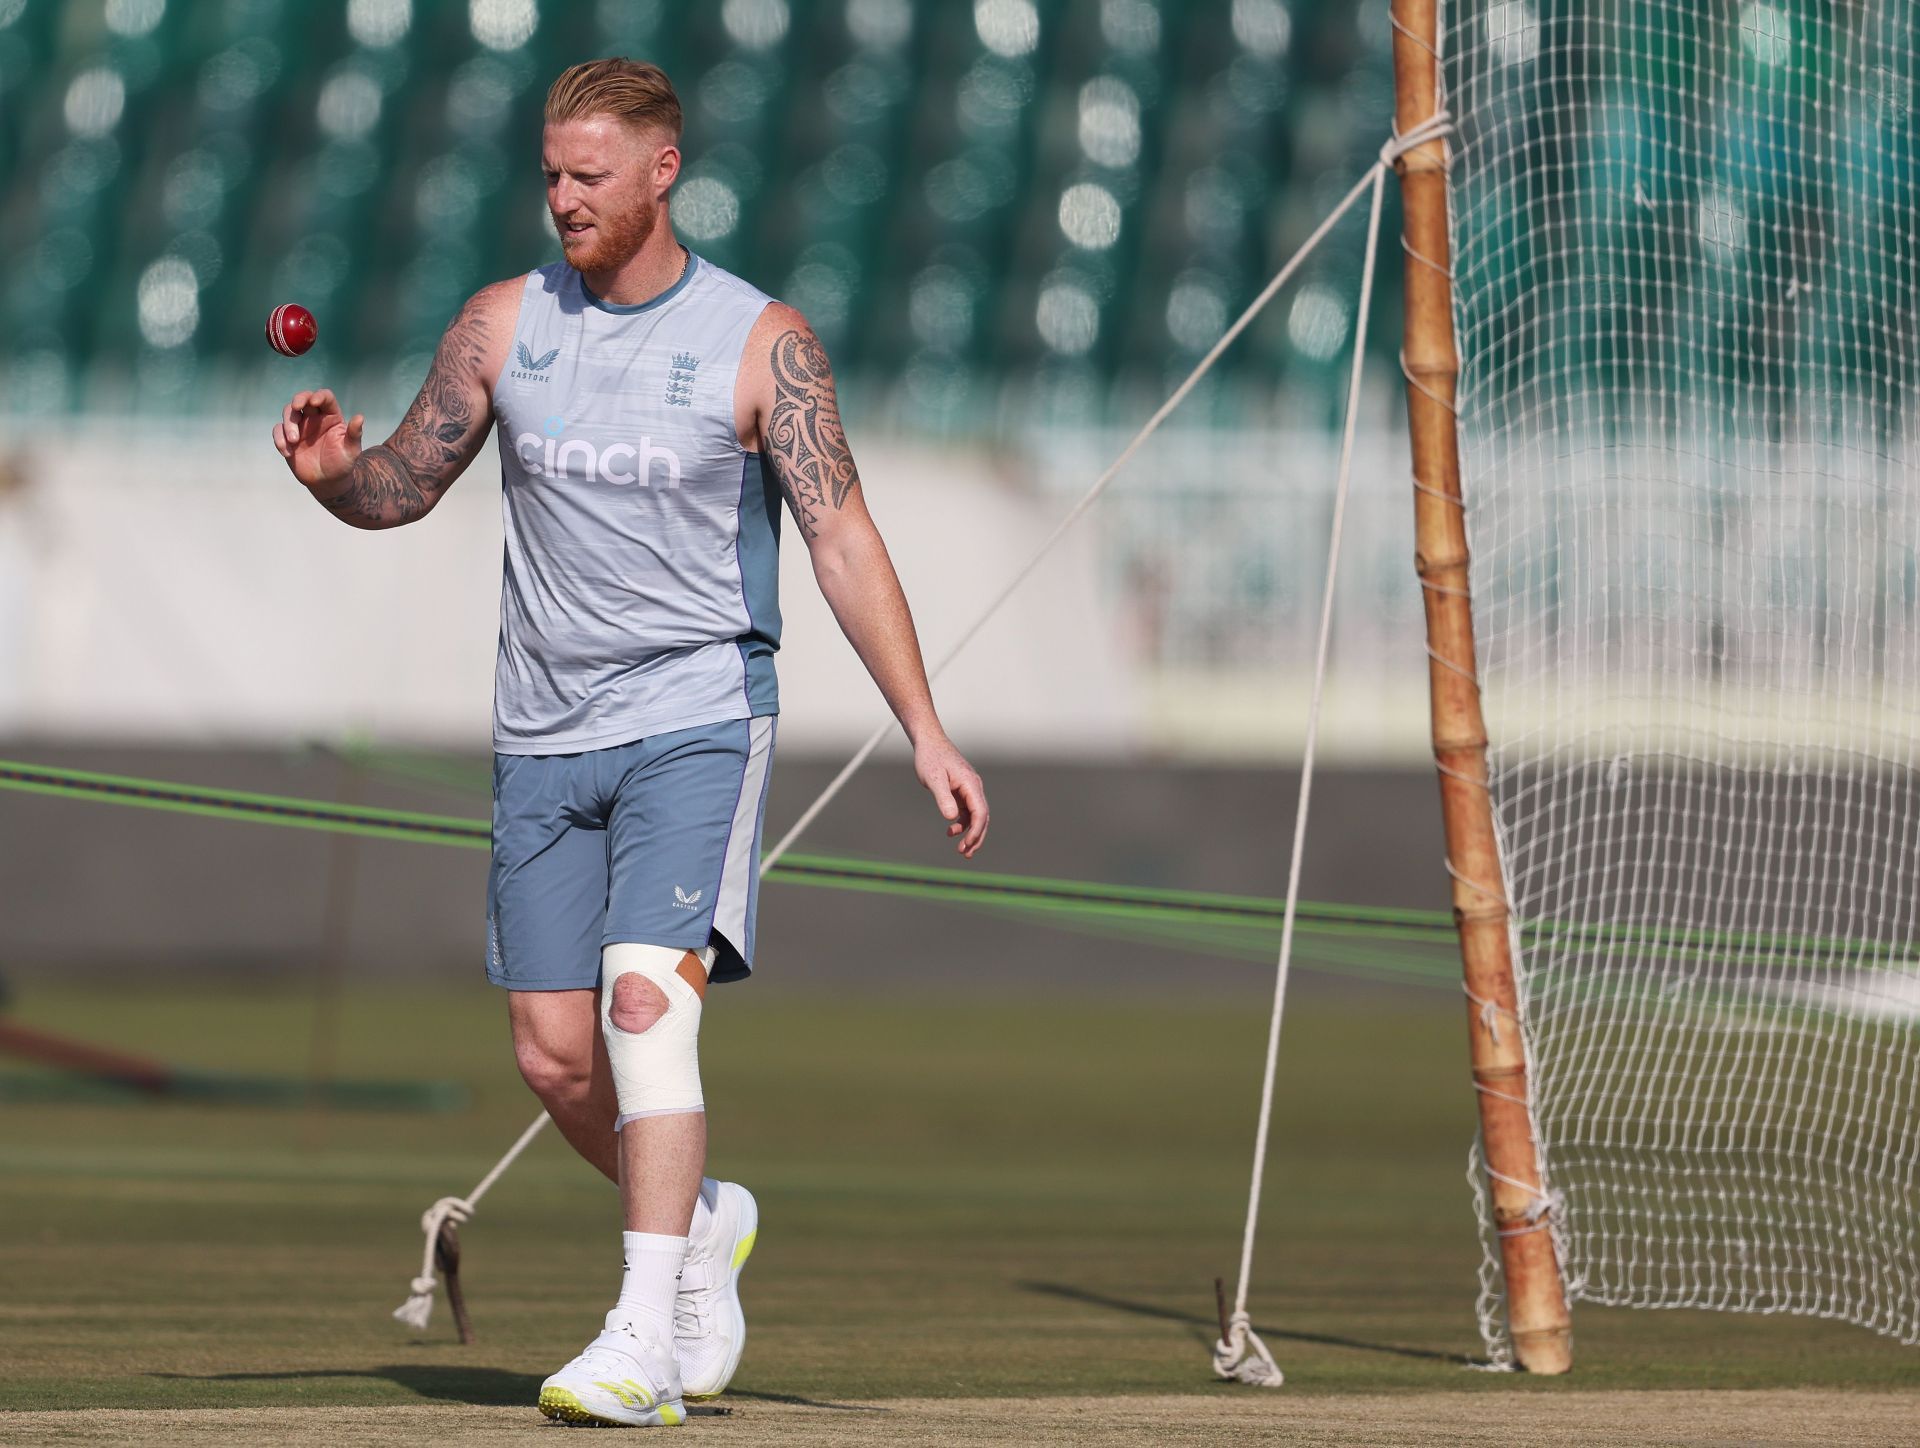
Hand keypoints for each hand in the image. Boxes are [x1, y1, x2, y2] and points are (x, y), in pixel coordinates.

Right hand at [272, 389, 363, 493]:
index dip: (320, 396)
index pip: (325, 398)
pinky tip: (288, 453)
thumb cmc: (342, 463)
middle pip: (303, 398)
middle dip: (298, 399)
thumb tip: (360, 417)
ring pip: (289, 413)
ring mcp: (300, 426)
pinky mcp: (288, 438)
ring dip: (288, 424)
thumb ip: (354, 434)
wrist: (328, 481)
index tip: (315, 402)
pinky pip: (278, 431)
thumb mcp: (351, 450)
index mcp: (331, 416)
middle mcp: (314, 417)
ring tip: (294, 441)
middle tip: (296, 407)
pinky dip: (279, 439)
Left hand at [914, 734, 987, 857]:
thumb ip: (943, 798)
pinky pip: (967, 811)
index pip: (980, 812)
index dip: (976, 831)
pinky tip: (950, 831)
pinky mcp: (961, 791)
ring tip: (960, 849)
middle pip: (982, 817)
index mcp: (970, 784)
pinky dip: (962, 824)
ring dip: (970, 833)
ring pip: (976, 816)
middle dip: (976, 837)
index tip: (967, 844)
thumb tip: (952, 818)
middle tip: (966, 854)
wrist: (928, 742)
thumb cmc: (930, 758)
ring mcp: (969, 790)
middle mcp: (974, 787)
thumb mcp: (934, 779)